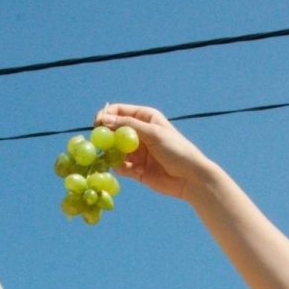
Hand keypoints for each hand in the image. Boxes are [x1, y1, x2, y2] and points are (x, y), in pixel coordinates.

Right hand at [96, 104, 217, 201]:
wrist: (191, 178)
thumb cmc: (177, 150)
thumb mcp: (153, 133)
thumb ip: (128, 126)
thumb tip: (104, 119)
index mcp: (144, 118)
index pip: (118, 111)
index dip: (106, 116)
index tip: (98, 125)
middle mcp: (138, 133)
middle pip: (113, 131)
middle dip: (105, 138)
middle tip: (100, 145)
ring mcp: (136, 151)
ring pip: (114, 150)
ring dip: (111, 154)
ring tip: (118, 160)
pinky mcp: (136, 169)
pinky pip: (120, 167)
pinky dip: (120, 168)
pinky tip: (133, 170)